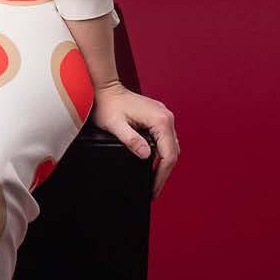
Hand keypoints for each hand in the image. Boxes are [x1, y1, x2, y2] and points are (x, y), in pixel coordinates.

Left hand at [90, 82, 179, 198]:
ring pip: (171, 147)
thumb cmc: (108, 105)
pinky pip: (166, 140)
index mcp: (160, 120)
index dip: (162, 176)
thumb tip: (146, 155)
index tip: (153, 189)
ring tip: (154, 181)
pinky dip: (162, 153)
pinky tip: (153, 163)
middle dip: (164, 173)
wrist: (106, 89)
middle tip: (154, 190)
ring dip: (165, 164)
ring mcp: (164, 116)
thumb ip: (131, 140)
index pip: (168, 155)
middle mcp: (166, 117)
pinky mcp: (159, 117)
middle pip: (173, 152)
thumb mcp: (115, 126)